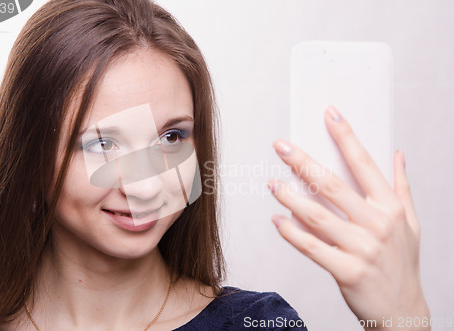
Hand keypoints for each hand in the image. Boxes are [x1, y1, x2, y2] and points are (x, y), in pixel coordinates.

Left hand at [268, 106, 429, 329]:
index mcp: (390, 208)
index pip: (364, 164)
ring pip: (316, 215)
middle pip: (332, 184)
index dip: (346, 136)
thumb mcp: (411, 224)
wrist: (402, 311)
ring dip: (289, 196)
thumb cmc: (403, 263)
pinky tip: (277, 220)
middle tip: (281, 146)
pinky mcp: (346, 271)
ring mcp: (362, 249)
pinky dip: (291, 233)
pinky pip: (311, 247)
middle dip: (303, 161)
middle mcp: (377, 224)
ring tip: (271, 183)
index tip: (329, 113)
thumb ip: (402, 187)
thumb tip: (397, 155)